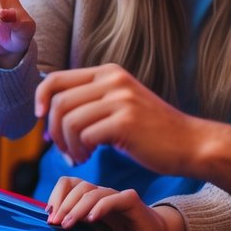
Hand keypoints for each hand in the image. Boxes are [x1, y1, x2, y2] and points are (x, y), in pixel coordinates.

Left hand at [34, 64, 195, 168]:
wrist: (190, 143)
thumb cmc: (151, 131)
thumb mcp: (121, 104)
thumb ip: (93, 100)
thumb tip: (51, 108)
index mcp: (109, 73)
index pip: (57, 79)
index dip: (40, 99)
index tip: (41, 121)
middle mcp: (113, 80)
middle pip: (58, 102)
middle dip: (53, 131)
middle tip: (63, 150)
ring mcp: (120, 99)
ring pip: (69, 120)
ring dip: (66, 145)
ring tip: (79, 156)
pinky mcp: (125, 121)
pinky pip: (84, 135)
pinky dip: (80, 151)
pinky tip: (88, 157)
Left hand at [46, 176, 184, 230]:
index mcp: (91, 199)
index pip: (69, 184)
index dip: (56, 196)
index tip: (48, 215)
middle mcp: (102, 194)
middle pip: (78, 187)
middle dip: (62, 204)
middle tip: (54, 222)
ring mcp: (117, 196)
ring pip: (93, 193)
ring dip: (76, 208)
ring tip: (68, 224)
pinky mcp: (132, 201)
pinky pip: (115, 199)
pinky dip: (101, 207)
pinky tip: (92, 219)